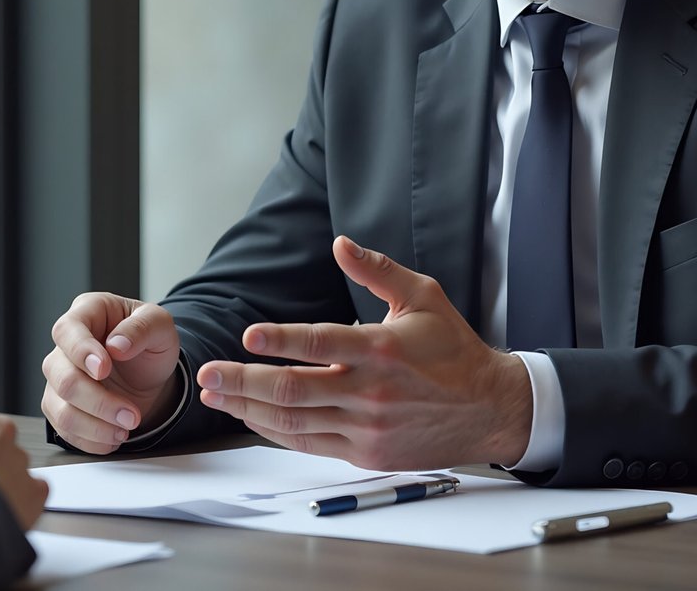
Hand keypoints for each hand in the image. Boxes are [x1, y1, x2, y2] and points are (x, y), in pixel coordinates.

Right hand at [41, 293, 182, 453]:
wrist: (150, 374)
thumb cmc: (150, 342)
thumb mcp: (160, 326)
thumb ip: (142, 328)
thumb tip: (116, 345)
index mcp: (87, 312)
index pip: (68, 330)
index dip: (81, 352)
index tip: (104, 370)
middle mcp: (65, 345)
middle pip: (62, 377)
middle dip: (99, 401)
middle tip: (132, 416)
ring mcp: (58, 377)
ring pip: (61, 408)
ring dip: (95, 426)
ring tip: (127, 429)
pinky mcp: (59, 405)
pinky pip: (63, 429)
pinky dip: (91, 439)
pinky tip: (114, 437)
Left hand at [196, 236, 532, 469]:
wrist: (490, 409)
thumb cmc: (453, 349)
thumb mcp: (423, 296)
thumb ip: (377, 270)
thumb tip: (339, 244)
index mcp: (382, 349)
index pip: (322, 344)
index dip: (281, 340)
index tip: (247, 335)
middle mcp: (371, 391)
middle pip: (293, 390)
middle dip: (242, 382)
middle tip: (206, 374)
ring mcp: (367, 427)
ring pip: (294, 421)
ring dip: (247, 409)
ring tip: (214, 396)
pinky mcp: (366, 453)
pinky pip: (309, 443)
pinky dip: (274, 431)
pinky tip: (250, 416)